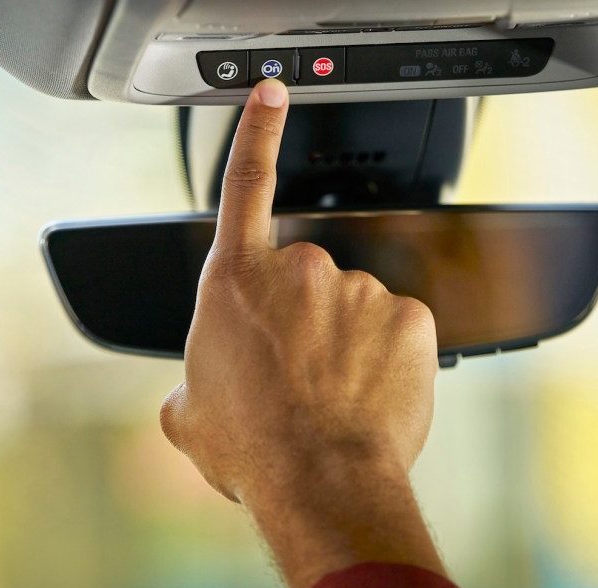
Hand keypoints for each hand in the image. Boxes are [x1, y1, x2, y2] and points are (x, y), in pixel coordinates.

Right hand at [158, 79, 444, 587]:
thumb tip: (198, 387)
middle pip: (305, 279)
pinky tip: (368, 396)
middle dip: (303, 319)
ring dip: (345, 343)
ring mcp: (358, 289)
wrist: (320, 483)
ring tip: (329, 399)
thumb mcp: (188, 414)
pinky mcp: (409, 316)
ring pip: (354, 307)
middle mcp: (299, 271)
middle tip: (295, 378)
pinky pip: (397, 329)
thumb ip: (193, 377)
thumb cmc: (253, 451)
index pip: (246, 184)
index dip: (258, 132)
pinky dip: (387, 358)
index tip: (274, 93)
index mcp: (238, 282)